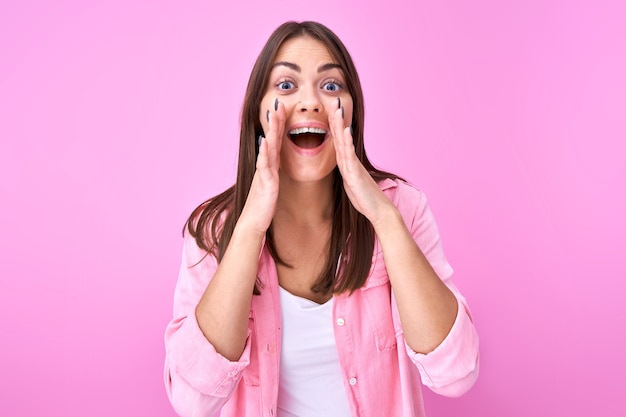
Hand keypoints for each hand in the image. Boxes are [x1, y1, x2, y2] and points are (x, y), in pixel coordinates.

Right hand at [238, 100, 284, 235]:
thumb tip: (276, 163)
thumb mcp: (271, 186)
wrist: (253, 222)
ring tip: (273, 115)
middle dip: (275, 121)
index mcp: (270, 166)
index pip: (275, 142)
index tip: (283, 109)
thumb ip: (273, 173)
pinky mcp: (265, 184)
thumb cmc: (263, 206)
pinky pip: (264, 166)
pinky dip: (264, 152)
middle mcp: (266, 166)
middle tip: (279, 103)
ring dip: (271, 131)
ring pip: (268, 148)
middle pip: (271, 139)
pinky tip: (265, 141)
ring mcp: (264, 174)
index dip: (279, 125)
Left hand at [329, 100, 393, 225]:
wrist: (379, 210)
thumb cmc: (365, 200)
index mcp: (347, 163)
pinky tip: (345, 130)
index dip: (333, 125)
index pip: (338, 141)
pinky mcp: (354, 174)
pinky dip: (347, 142)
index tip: (329, 110)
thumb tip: (343, 168)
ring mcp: (353, 166)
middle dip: (336, 118)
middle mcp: (350, 161)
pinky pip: (349, 155)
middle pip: (341, 136)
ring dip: (341, 124)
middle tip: (333, 100)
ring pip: (344, 141)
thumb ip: (347, 174)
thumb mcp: (350, 184)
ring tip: (338, 108)